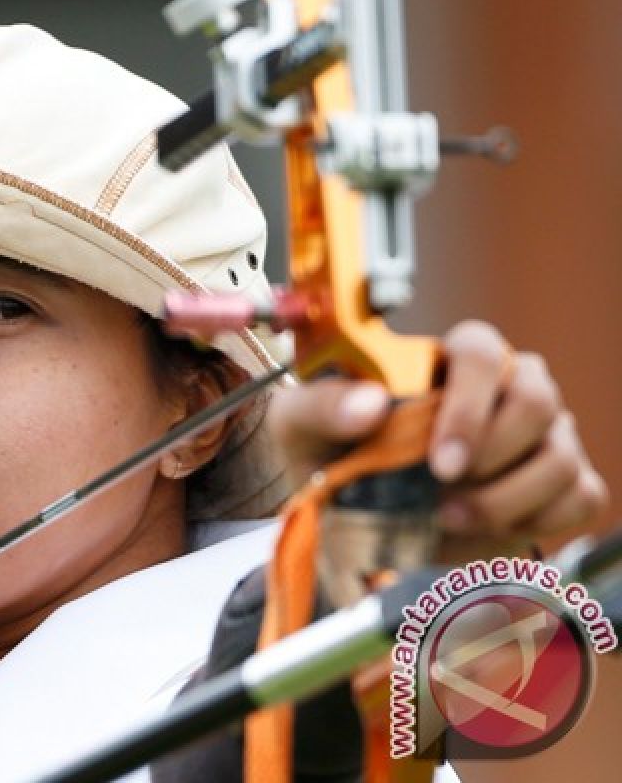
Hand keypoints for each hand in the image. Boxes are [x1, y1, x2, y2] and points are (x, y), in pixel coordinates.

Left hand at [268, 320, 608, 559]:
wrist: (349, 500)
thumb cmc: (331, 445)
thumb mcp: (301, 422)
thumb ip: (324, 406)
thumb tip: (369, 405)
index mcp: (451, 358)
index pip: (481, 352)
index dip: (469, 407)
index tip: (440, 462)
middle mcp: (510, 385)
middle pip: (537, 404)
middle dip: (490, 461)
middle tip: (441, 499)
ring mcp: (543, 432)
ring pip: (560, 460)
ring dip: (505, 502)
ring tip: (448, 518)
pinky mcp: (563, 479)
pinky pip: (579, 498)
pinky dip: (533, 523)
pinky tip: (483, 528)